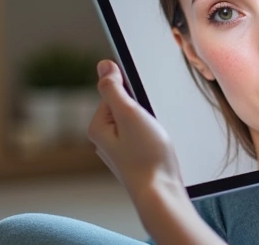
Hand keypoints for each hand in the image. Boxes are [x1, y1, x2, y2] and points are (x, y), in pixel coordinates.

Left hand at [88, 60, 186, 203]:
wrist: (161, 193)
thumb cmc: (146, 156)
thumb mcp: (129, 114)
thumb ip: (114, 88)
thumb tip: (103, 65)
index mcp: (98, 127)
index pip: (113, 92)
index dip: (133, 94)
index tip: (144, 106)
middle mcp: (105, 139)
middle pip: (125, 107)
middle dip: (143, 109)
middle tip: (152, 125)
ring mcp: (120, 150)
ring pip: (136, 122)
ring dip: (151, 123)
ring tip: (157, 138)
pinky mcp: (134, 158)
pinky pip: (143, 136)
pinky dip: (154, 136)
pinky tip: (160, 147)